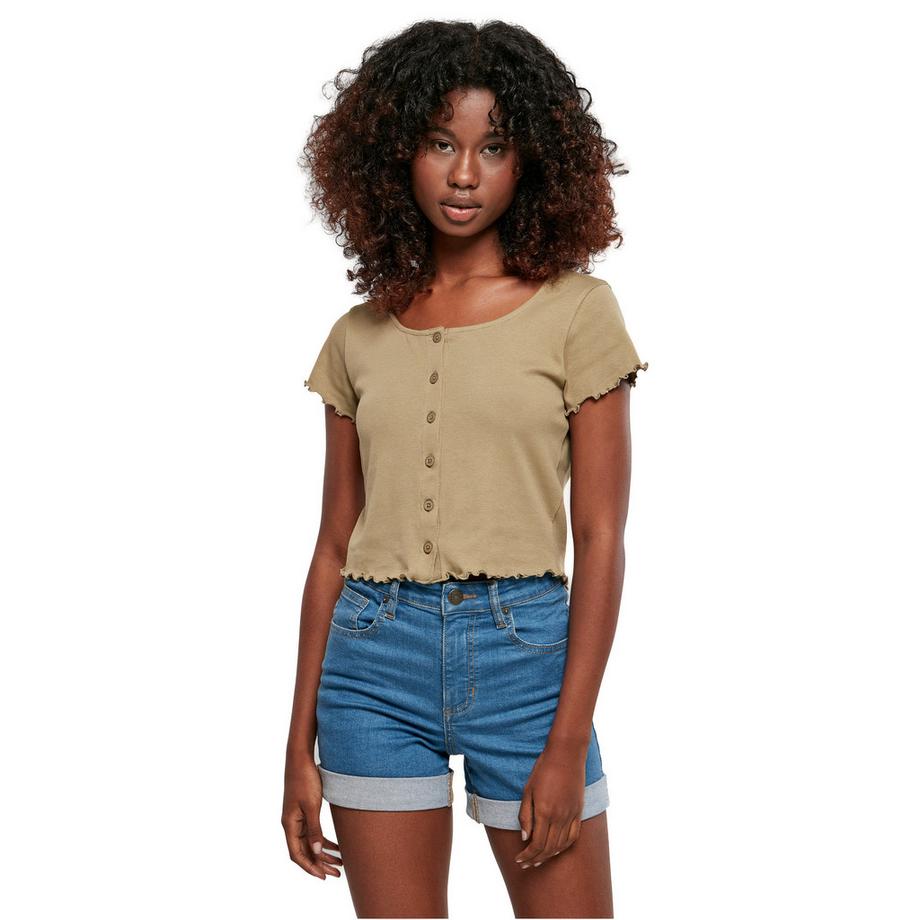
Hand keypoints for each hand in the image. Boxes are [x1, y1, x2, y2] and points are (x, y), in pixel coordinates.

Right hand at [282, 757, 342, 878]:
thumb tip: (317, 851)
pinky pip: (313, 831)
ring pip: (310, 842)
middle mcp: (291, 824)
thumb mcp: (312, 805)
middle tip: (337, 873)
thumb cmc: (305, 780)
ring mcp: (297, 817)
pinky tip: (337, 846)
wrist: (300, 758)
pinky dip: (324, 840)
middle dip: (320, 864)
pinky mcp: (304, 810)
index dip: (310, 867)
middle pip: (304, 851)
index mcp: (289, 824)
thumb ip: (314, 829)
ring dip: (324, 853)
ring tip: (340, 863)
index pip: (297, 854)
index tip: (323, 876)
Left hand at [515, 748, 584, 868]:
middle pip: (548, 848)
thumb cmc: (543, 769)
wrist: (566, 754)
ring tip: (538, 861)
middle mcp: (559, 817)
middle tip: (525, 864)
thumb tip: (524, 837)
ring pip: (560, 845)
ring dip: (548, 856)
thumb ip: (525, 815)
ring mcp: (571, 815)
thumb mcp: (527, 790)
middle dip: (535, 859)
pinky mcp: (579, 812)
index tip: (519, 860)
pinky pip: (573, 837)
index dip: (527, 855)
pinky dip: (563, 848)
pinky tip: (556, 850)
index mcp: (544, 812)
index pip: (536, 844)